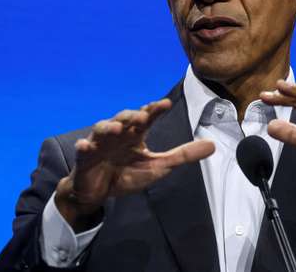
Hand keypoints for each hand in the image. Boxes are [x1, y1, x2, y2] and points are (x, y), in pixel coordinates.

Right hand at [55, 98, 214, 230]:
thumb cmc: (127, 174)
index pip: (146, 117)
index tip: (165, 104)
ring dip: (109, 127)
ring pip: (102, 129)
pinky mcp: (85, 157)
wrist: (98, 191)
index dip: (154, 109)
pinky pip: (82, 150)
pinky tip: (85, 146)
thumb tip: (213, 145)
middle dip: (132, 116)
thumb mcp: (158, 166)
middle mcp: (118, 134)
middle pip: (124, 118)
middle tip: (142, 117)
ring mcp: (100, 144)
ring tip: (117, 129)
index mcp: (135, 134)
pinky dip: (83, 147)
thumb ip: (183, 155)